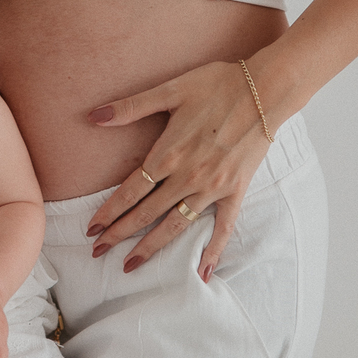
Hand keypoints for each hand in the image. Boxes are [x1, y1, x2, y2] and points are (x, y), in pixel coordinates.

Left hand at [86, 60, 271, 280]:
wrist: (266, 90)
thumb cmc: (217, 84)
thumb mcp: (170, 89)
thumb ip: (131, 106)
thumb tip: (93, 115)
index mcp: (169, 153)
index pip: (130, 191)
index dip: (109, 212)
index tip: (91, 229)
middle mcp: (187, 176)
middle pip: (146, 213)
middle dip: (119, 234)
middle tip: (97, 252)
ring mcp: (212, 187)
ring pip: (176, 225)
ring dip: (151, 247)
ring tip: (130, 265)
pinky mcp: (235, 191)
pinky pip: (223, 228)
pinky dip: (213, 251)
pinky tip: (202, 272)